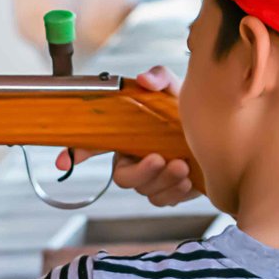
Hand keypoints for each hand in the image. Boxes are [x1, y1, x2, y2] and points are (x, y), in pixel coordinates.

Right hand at [53, 65, 199, 207]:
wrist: (217, 134)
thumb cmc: (186, 112)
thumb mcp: (173, 89)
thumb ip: (159, 77)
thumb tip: (145, 79)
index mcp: (125, 137)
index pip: (92, 145)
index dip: (74, 154)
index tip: (61, 163)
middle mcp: (134, 159)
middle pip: (123, 178)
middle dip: (142, 172)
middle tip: (162, 159)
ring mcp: (151, 178)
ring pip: (146, 191)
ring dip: (164, 181)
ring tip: (183, 166)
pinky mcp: (168, 192)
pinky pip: (164, 201)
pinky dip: (176, 192)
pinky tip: (188, 179)